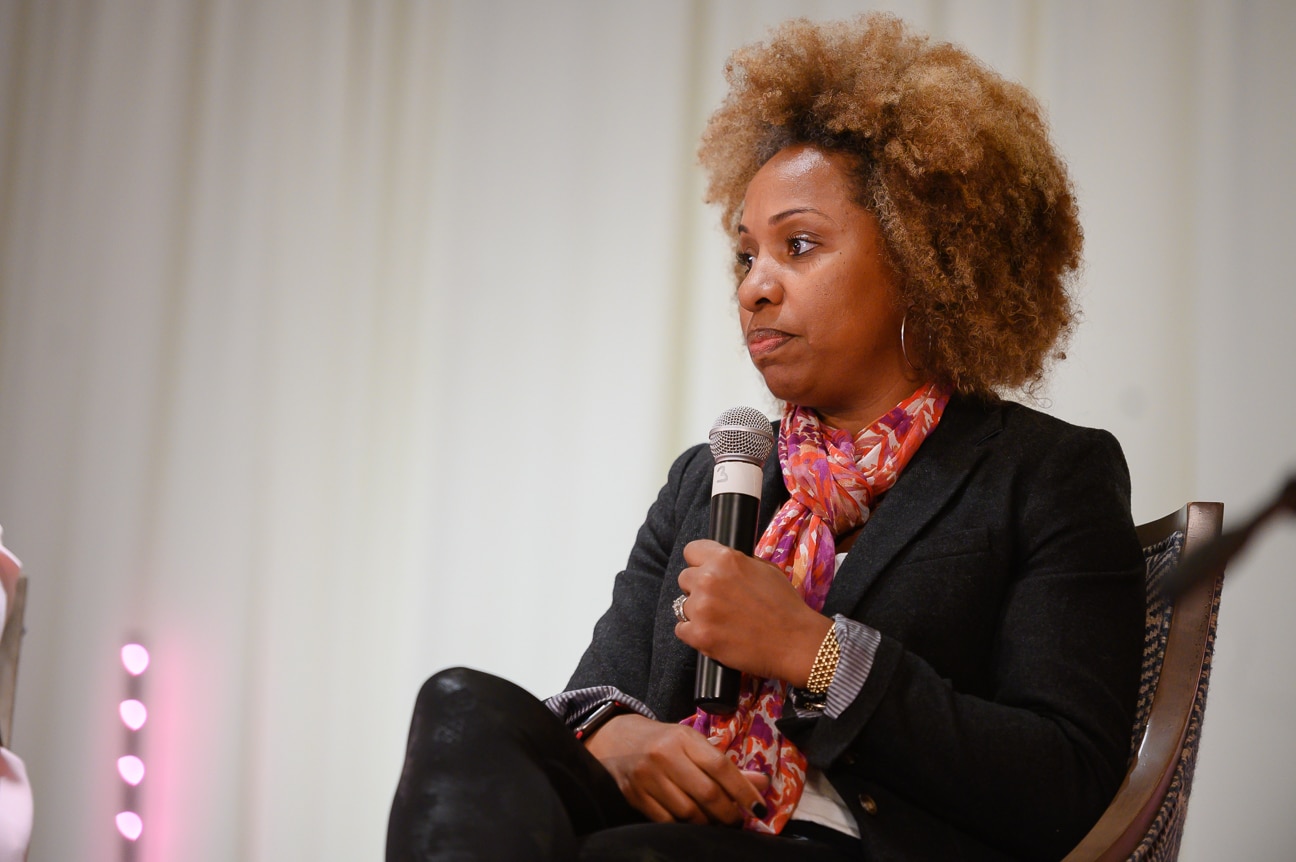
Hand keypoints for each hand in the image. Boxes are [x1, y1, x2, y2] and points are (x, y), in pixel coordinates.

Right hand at [584, 712, 768, 824]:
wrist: (616, 740)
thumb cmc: (663, 741)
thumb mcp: (693, 744)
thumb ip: (725, 765)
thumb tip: (762, 784)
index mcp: (683, 738)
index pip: (720, 767)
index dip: (743, 790)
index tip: (759, 807)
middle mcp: (664, 755)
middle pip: (707, 793)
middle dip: (729, 813)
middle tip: (738, 821)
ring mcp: (647, 777)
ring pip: (688, 812)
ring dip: (708, 823)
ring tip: (717, 823)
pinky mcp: (635, 796)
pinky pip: (667, 821)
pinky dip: (685, 827)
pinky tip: (693, 825)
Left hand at [675, 539, 830, 684]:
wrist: (795, 642)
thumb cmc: (785, 606)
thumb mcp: (766, 569)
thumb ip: (738, 563)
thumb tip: (722, 563)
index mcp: (725, 559)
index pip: (691, 550)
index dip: (699, 562)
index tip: (704, 571)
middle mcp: (708, 579)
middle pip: (684, 579)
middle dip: (698, 588)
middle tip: (718, 601)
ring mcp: (701, 608)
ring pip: (683, 606)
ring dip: (698, 613)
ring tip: (722, 622)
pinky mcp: (699, 635)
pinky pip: (681, 630)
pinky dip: (694, 634)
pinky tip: (714, 634)